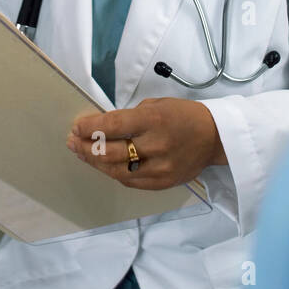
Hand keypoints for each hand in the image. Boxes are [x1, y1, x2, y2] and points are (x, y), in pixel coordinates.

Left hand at [65, 97, 226, 189]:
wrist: (215, 137)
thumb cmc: (183, 115)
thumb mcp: (156, 105)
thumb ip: (129, 117)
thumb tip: (101, 127)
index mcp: (153, 120)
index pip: (113, 126)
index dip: (89, 128)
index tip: (76, 126)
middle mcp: (156, 145)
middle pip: (110, 152)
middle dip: (86, 147)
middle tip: (73, 142)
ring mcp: (160, 168)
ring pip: (117, 171)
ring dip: (96, 163)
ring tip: (83, 154)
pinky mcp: (163, 183)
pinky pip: (130, 181)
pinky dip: (114, 173)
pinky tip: (103, 165)